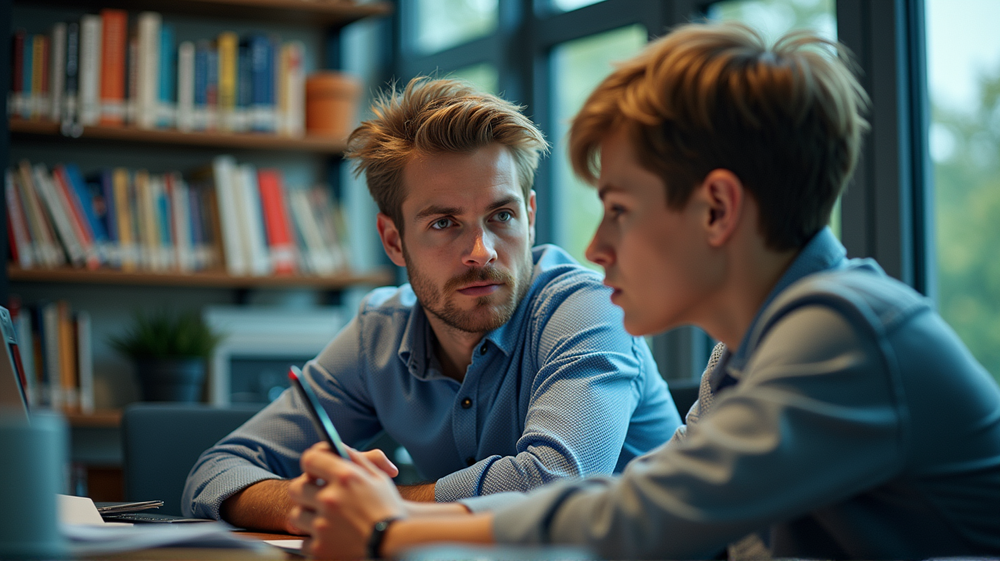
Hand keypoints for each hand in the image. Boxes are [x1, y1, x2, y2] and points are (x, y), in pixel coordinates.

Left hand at [288, 443, 406, 558]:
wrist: (397, 541)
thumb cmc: (388, 506)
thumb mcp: (377, 476)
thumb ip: (354, 457)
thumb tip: (335, 447)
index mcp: (345, 476)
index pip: (309, 459)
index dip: (311, 463)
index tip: (314, 470)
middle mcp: (330, 499)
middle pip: (295, 488)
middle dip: (304, 490)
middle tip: (316, 496)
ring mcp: (323, 525)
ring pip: (296, 515)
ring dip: (307, 516)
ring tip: (324, 519)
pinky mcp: (321, 548)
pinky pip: (304, 541)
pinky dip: (315, 540)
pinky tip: (330, 537)